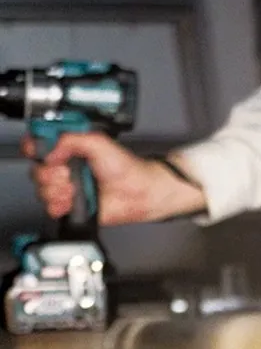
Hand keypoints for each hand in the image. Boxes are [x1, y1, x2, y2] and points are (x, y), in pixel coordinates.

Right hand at [22, 132, 206, 225]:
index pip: (36, 146)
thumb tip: (50, 151)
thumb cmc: (126, 168)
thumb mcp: (97, 141)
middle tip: (68, 173)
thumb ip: (70, 139)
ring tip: (74, 188)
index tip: (43, 153)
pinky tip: (71, 200)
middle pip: (36, 171)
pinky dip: (58, 205)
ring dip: (56, 190)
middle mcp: (65, 168)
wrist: (139, 191)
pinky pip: (51, 208)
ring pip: (41, 190)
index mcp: (67, 149)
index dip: (33, 149)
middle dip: (49, 174)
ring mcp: (67, 188)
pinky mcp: (71, 206)